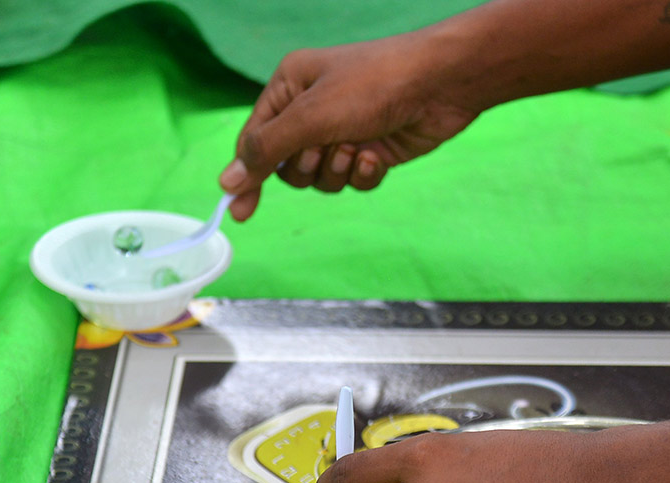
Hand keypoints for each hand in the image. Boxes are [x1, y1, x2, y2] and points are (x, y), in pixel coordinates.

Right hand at [219, 32, 479, 220]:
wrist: (440, 85)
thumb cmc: (374, 85)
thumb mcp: (311, 116)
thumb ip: (267, 150)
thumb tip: (228, 181)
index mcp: (290, 86)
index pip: (255, 139)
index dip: (247, 175)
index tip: (238, 211)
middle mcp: (312, 108)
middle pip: (288, 165)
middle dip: (308, 165)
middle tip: (325, 148)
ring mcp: (343, 130)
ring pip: (321, 178)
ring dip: (337, 170)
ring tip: (356, 146)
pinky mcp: (371, 149)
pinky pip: (352, 180)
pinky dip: (363, 173)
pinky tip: (376, 155)